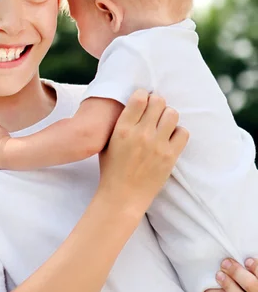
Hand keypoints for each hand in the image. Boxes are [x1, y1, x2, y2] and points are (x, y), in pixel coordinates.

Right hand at [98, 89, 188, 213]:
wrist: (122, 197)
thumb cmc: (112, 170)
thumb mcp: (108, 143)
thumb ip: (121, 123)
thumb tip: (134, 106)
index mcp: (123, 129)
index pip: (139, 98)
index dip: (143, 95)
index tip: (143, 101)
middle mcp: (141, 134)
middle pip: (158, 101)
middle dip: (157, 103)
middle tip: (154, 112)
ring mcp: (157, 145)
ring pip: (172, 114)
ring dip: (167, 116)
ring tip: (163, 124)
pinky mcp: (170, 156)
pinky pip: (183, 132)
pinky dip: (177, 132)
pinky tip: (170, 138)